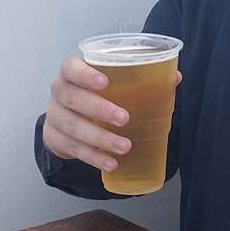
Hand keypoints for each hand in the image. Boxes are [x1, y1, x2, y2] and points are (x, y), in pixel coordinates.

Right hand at [42, 56, 181, 170]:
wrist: (67, 121)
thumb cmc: (97, 96)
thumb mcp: (114, 84)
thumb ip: (141, 78)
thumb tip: (175, 77)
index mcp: (72, 73)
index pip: (71, 67)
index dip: (85, 74)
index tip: (105, 82)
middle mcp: (59, 92)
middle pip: (71, 98)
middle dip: (99, 109)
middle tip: (124, 119)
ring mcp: (54, 116)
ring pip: (72, 127)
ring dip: (100, 138)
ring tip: (125, 147)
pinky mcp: (54, 139)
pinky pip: (72, 149)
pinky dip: (93, 157)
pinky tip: (111, 163)